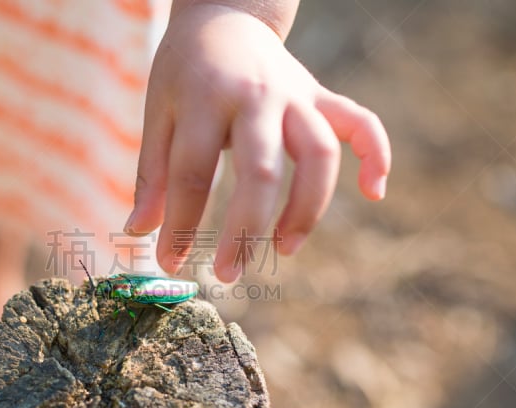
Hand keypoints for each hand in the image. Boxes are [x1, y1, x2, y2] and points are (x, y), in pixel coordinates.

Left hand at [124, 3, 391, 281]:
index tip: (169, 261)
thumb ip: (151, 173)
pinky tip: (375, 192)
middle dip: (245, 229)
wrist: (225, 14)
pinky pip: (361, 123)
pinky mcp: (321, 96)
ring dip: (307, 208)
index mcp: (205, 97)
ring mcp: (295, 94)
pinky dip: (376, 154)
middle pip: (261, 170)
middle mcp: (256, 96)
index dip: (181, 223)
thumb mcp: (158, 111)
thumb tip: (138, 233)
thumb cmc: (185, 71)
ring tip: (283, 250)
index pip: (193, 171)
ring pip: (318, 154)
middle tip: (228, 273)